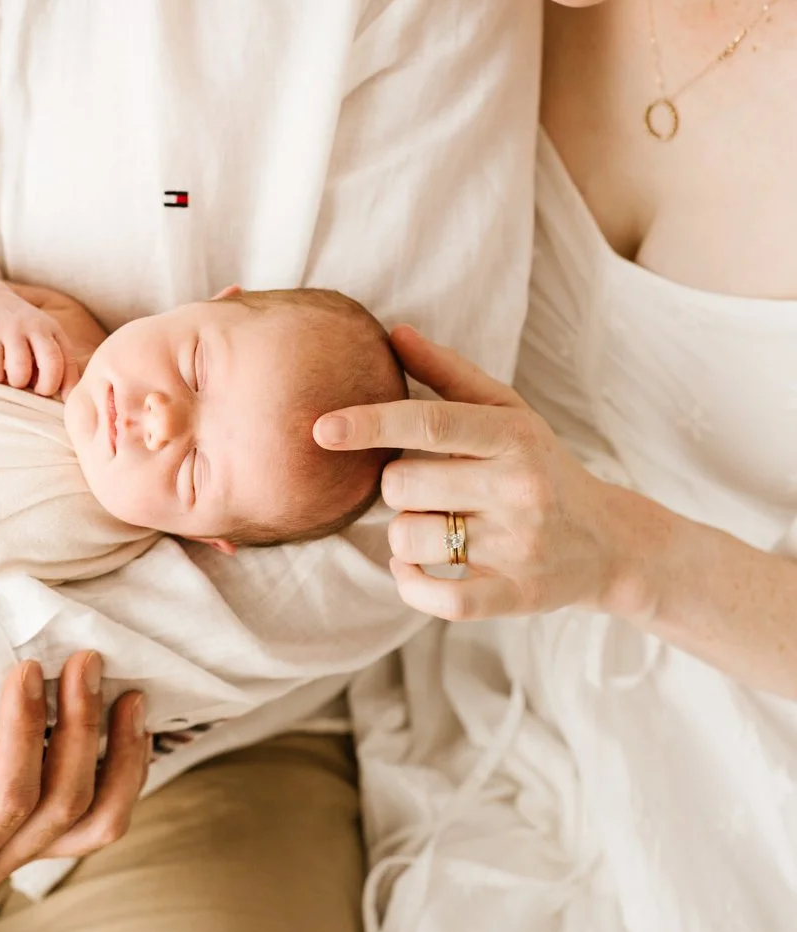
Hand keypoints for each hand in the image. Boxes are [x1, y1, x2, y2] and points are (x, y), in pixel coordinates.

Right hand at [0, 288, 81, 399]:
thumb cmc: (20, 331)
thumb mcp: (42, 337)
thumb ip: (53, 360)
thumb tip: (64, 396)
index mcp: (53, 330)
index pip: (68, 360)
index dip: (68, 384)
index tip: (64, 399)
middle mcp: (36, 327)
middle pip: (51, 363)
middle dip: (47, 386)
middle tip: (39, 392)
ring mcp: (11, 329)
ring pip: (21, 368)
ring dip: (19, 382)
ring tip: (15, 380)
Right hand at [0, 654, 149, 894]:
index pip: (3, 804)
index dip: (24, 737)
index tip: (23, 671)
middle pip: (62, 808)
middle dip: (83, 731)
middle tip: (84, 661)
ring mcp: (14, 846)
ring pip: (95, 822)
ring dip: (122, 757)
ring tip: (129, 695)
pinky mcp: (29, 825)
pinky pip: (94, 811)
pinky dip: (122, 767)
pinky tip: (127, 719)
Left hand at [313, 326, 623, 622]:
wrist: (609, 542)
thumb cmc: (542, 465)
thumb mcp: (508, 412)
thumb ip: (448, 373)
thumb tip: (393, 333)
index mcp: (515, 436)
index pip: (431, 425)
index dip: (371, 423)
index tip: (322, 427)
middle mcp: (520, 489)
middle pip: (405, 484)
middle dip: (395, 486)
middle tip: (425, 487)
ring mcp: (518, 546)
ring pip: (409, 540)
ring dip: (402, 536)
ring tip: (433, 525)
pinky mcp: (514, 596)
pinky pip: (435, 598)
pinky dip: (408, 584)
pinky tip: (411, 569)